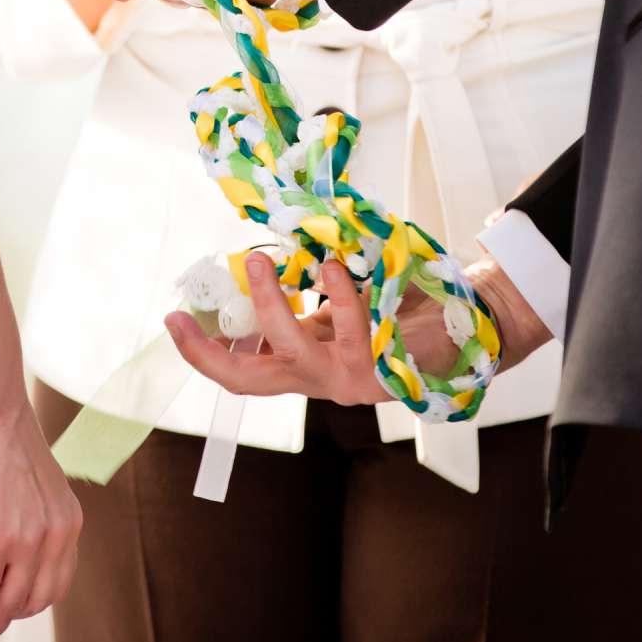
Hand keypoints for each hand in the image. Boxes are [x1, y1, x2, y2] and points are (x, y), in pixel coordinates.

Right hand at [0, 400, 81, 641]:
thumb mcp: (34, 479)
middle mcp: (57, 534)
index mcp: (69, 521)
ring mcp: (30, 539)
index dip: (29, 603)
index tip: (5, 610)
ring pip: (8, 604)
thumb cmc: (1, 434)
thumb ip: (34, 510)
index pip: (57, 583)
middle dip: (7, 620)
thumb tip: (13, 534)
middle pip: (35, 601)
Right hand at [162, 254, 460, 405]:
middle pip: (249, 380)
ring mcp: (349, 379)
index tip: (174, 321)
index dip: (203, 353)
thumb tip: (259, 261)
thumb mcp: (338, 304)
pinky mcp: (382, 368)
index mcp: (305, 367)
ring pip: (293, 351)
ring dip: (270, 305)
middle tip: (184, 311)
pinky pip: (350, 329)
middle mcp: (320, 381)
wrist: (466, 324)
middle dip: (211, 349)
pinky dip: (336, 296)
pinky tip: (328, 267)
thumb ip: (304, 296)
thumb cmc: (397, 309)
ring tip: (258, 262)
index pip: (241, 372)